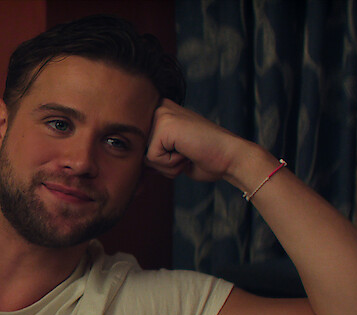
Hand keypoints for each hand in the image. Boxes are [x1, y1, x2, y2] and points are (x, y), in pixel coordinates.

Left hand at [145, 99, 262, 184]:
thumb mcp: (172, 153)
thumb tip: (126, 159)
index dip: (157, 160)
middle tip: (186, 154)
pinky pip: (153, 158)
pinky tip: (188, 152)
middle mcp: (159, 108)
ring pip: (145, 156)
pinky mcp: (165, 124)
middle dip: (161, 163)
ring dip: (167, 165)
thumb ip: (151, 151)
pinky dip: (171, 164)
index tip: (181, 152)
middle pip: (139, 151)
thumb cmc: (205, 158)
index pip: (138, 146)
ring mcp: (161, 113)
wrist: (231, 158)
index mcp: (159, 112)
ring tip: (188, 152)